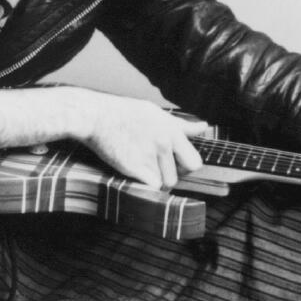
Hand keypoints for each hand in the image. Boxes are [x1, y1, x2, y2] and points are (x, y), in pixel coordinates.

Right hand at [70, 91, 206, 188]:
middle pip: (181, 176)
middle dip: (173, 177)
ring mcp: (149, 156)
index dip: (186, 167)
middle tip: (160, 170)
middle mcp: (164, 144)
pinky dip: (144, 186)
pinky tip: (135, 175)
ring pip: (164, 183)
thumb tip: (204, 126)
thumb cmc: (124, 113)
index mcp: (172, 130)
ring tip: (143, 170)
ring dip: (156, 182)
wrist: (96, 116)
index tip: (175, 165)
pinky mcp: (134, 167)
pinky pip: (150, 187)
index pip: (195, 162)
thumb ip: (182, 125)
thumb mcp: (156, 113)